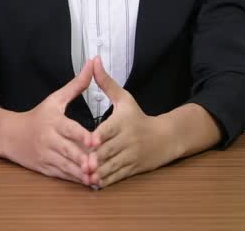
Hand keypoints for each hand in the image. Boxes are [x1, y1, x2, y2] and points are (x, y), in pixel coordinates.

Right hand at [0, 58, 95, 184]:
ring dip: (81, 173)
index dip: (81, 135)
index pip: (68, 129)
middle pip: (68, 151)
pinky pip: (62, 176)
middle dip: (82, 158)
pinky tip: (89, 183)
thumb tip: (92, 64)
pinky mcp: (46, 169)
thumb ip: (76, 85)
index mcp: (53, 122)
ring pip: (66, 166)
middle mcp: (49, 140)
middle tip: (98, 164)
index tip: (94, 141)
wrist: (10, 136)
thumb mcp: (55, 99)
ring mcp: (46, 156)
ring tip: (97, 177)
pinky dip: (75, 180)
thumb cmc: (38, 116)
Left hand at [86, 57, 177, 187]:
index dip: (100, 135)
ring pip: (113, 165)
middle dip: (96, 157)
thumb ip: (106, 82)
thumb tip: (94, 61)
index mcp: (124, 122)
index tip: (89, 140)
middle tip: (81, 162)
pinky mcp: (132, 169)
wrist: (164, 138)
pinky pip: (118, 176)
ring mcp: (131, 156)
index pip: (111, 129)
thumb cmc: (138, 116)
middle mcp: (128, 140)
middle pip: (110, 149)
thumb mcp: (124, 98)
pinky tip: (95, 183)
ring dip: (100, 171)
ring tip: (85, 176)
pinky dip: (107, 180)